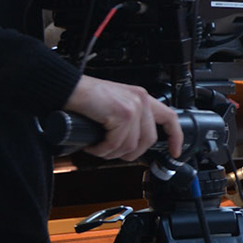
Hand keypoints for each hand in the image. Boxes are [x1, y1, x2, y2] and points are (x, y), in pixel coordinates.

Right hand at [64, 75, 181, 162]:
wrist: (67, 89)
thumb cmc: (84, 99)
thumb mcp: (114, 107)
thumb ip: (128, 121)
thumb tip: (131, 145)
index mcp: (141, 98)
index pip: (169, 118)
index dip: (175, 137)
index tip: (175, 152)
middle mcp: (141, 100)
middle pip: (148, 140)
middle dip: (129, 153)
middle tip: (112, 152)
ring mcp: (134, 107)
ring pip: (130, 145)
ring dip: (111, 152)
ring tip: (98, 147)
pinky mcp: (123, 114)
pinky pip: (116, 144)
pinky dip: (102, 149)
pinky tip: (93, 145)